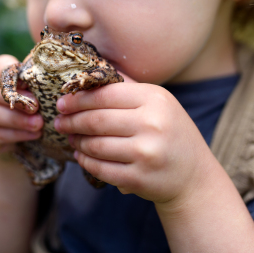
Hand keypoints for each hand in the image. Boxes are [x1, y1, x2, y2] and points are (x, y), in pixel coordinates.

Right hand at [0, 55, 43, 157]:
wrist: (18, 135)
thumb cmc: (29, 104)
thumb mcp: (33, 91)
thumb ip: (35, 84)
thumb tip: (49, 81)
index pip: (1, 66)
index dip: (17, 77)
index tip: (34, 89)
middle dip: (16, 101)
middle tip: (36, 109)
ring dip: (17, 121)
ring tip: (38, 126)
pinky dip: (15, 135)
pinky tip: (31, 136)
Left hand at [54, 79, 211, 204]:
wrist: (194, 176)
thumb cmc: (171, 133)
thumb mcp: (159, 103)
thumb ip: (128, 88)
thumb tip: (89, 74)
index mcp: (155, 99)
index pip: (106, 94)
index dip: (78, 99)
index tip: (62, 102)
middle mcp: (152, 125)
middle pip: (97, 120)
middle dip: (72, 121)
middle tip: (59, 121)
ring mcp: (146, 153)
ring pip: (95, 145)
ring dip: (76, 142)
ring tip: (70, 138)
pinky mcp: (138, 178)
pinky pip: (100, 168)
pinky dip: (85, 161)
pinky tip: (81, 156)